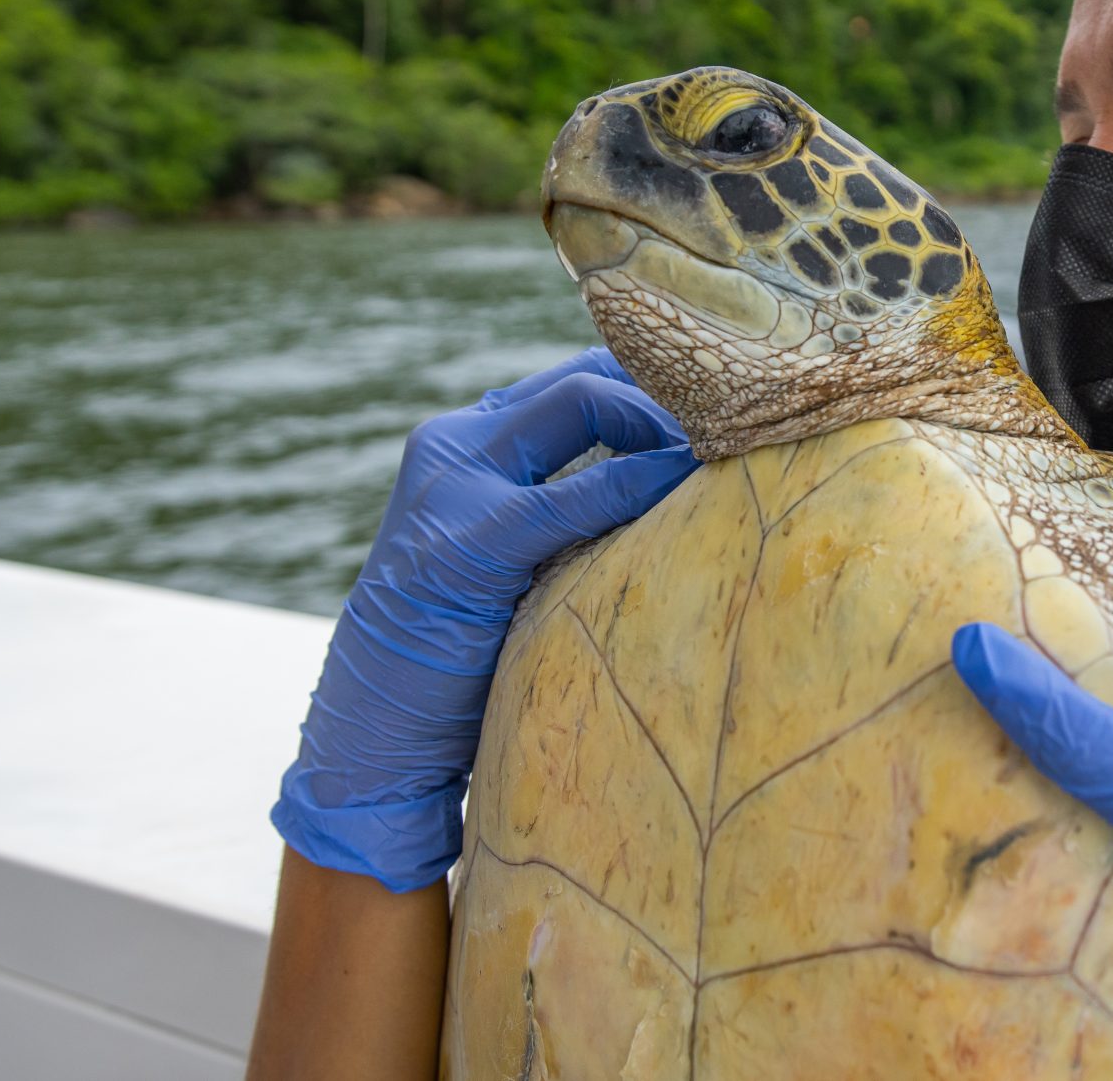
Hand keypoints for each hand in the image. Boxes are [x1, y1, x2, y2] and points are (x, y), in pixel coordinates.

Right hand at [272, 348, 695, 891]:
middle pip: (585, 373)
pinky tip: (683, 492)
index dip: (656, 383)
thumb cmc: (464, 657)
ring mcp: (452, 483)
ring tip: (726, 452)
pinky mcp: (466, 541)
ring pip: (581, 399)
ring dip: (663, 421)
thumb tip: (680, 483)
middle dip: (671, 392)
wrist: (373, 740)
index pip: (578, 373)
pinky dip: (636, 483)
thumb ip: (572, 509)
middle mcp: (454, 442)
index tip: (726, 410)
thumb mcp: (518, 559)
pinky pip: (575, 493)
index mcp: (467, 440)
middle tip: (739, 430)